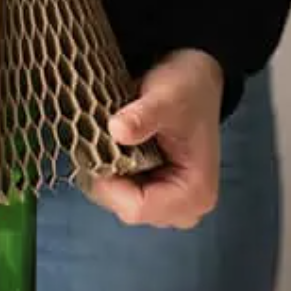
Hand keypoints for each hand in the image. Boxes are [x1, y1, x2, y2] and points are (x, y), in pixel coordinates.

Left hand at [90, 49, 223, 229]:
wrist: (193, 82)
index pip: (136, 208)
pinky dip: (110, 171)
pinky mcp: (155, 194)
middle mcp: (184, 208)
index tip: (96, 149)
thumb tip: (118, 131)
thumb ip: (143, 116)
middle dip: (106, 176)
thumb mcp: (167, 97)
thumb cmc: (187, 90)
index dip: (108, 182)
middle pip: (124, 207)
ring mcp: (168, 204)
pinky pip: (119, 192)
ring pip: (117, 200)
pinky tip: (112, 147)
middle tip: (101, 139)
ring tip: (108, 140)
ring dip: (106, 172)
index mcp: (194, 194)